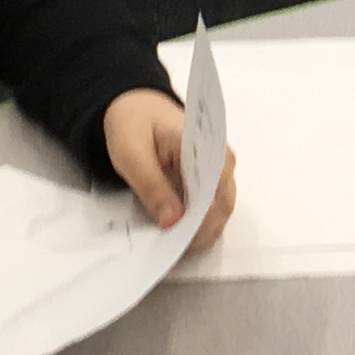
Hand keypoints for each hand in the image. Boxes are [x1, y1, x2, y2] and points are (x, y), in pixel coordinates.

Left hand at [105, 85, 235, 253]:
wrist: (135, 106)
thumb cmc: (133, 124)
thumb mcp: (132, 154)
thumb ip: (152, 187)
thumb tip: (173, 222)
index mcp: (207, 145)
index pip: (217, 191)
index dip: (203, 221)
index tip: (182, 241)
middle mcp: (222, 159)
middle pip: (222, 206)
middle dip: (200, 231)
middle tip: (171, 248)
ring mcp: (219, 171)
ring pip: (218, 211)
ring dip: (199, 230)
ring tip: (172, 243)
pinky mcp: (210, 181)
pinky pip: (210, 207)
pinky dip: (196, 222)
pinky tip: (177, 231)